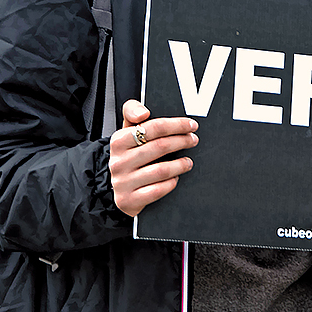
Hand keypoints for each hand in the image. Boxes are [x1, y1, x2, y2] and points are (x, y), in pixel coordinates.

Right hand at [109, 100, 197, 218]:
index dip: (176, 125)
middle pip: (159, 146)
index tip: (190, 125)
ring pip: (161, 170)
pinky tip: (176, 178)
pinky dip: (171, 183)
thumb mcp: (126, 133)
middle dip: (182, 141)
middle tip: (193, 140)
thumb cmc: (128, 157)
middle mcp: (118, 161)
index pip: (152, 127)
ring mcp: (123, 182)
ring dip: (180, 165)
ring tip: (188, 162)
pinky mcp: (129, 200)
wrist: (118, 189)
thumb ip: (132, 112)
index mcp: (118, 141)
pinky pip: (157, 190)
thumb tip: (143, 112)